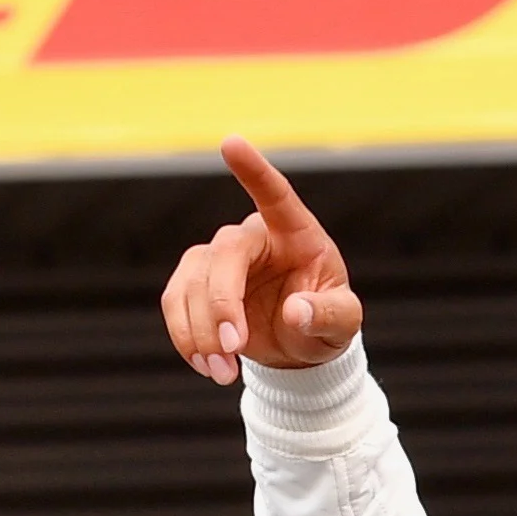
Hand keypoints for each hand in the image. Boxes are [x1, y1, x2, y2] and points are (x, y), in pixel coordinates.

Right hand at [160, 137, 361, 384]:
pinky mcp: (195, 283)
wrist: (298, 347)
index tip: (231, 143)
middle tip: (232, 348)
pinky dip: (186, 337)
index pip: (275, 195)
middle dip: (221, 304)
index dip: (254, 171)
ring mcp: (218, 258)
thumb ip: (327, 315)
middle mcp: (253, 237)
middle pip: (222, 254)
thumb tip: (295, 311)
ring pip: (192, 283)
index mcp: (296, 233)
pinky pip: (175, 303)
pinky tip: (207, 366)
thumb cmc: (325, 321)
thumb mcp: (342, 323)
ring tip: (223, 373)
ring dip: (200, 331)